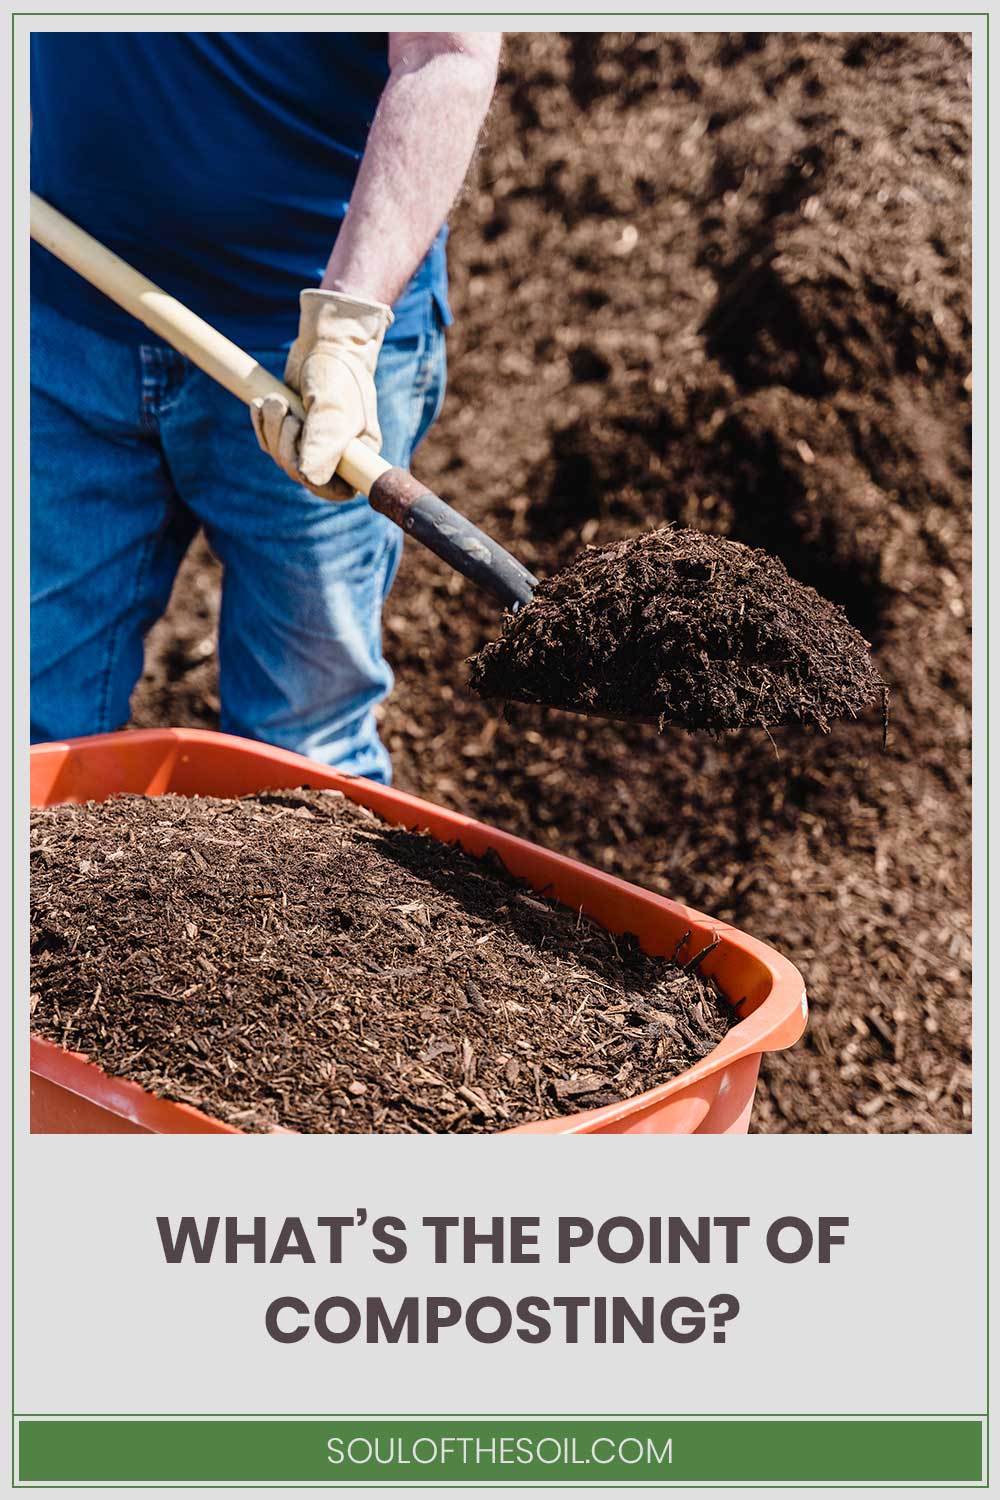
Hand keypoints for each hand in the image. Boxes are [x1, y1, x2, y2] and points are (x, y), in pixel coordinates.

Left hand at [251, 289, 392, 499]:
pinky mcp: (291, 431)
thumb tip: (306, 478)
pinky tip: (262, 403)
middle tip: (285, 411)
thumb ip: (322, 443)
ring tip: (276, 400)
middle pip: (299, 473)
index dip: (313, 479)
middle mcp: (336, 455)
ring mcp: (312, 444)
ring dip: (271, 429)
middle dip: (284, 443)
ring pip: (280, 458)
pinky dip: (262, 423)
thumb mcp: (333, 407)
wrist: (326, 343)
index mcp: (358, 456)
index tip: (301, 449)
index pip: (335, 490)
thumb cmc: (338, 373)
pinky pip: (269, 442)